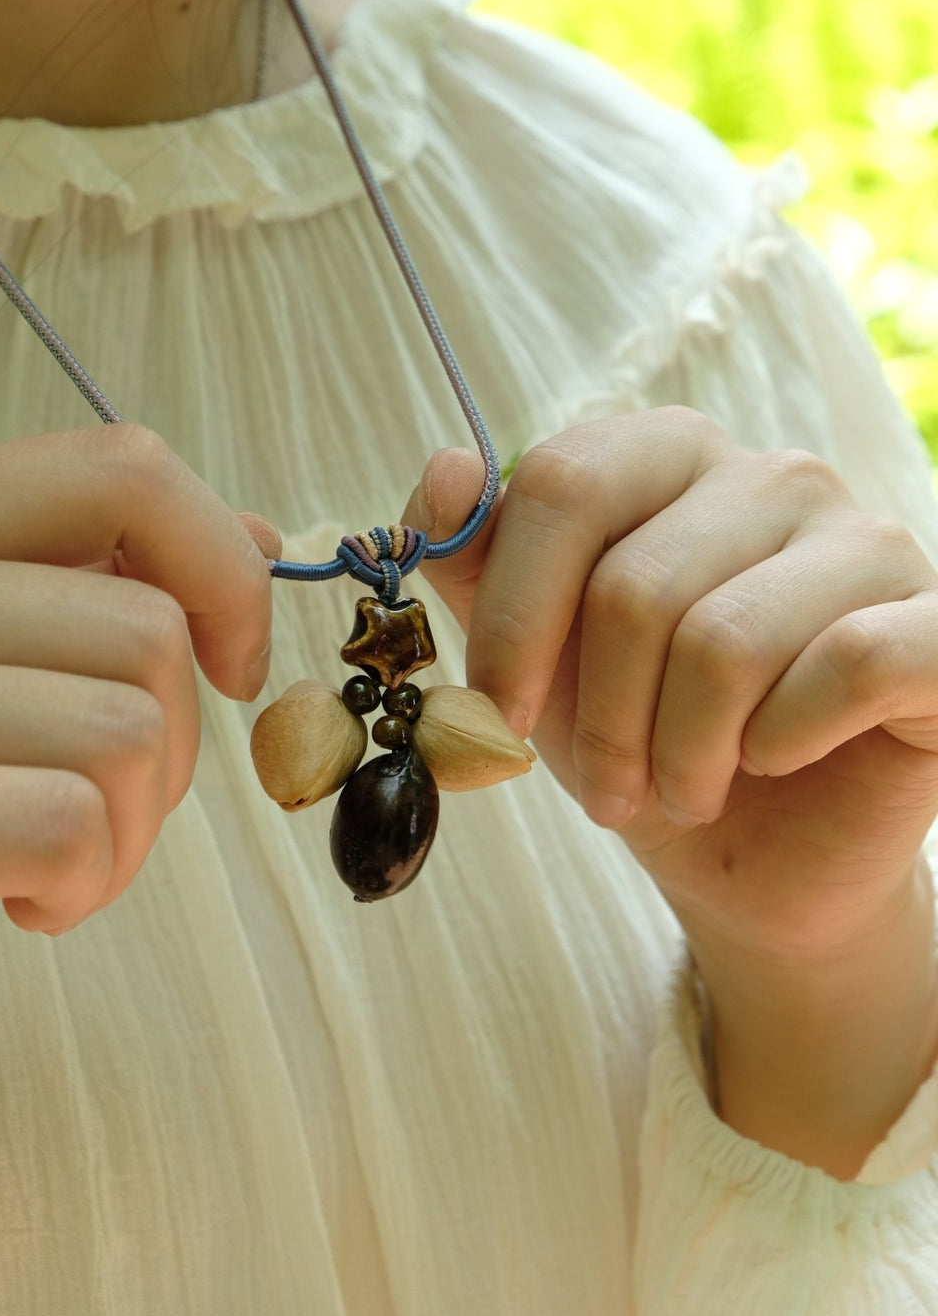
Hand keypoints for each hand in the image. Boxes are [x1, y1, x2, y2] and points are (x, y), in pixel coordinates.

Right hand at [0, 422, 279, 1037]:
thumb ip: (102, 584)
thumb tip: (258, 538)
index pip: (123, 473)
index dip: (221, 568)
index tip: (231, 663)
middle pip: (148, 630)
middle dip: (171, 750)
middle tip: (99, 811)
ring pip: (127, 732)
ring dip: (128, 833)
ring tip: (55, 865)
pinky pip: (67, 824)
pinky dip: (81, 885)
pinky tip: (23, 901)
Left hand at [402, 409, 937, 963]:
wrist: (760, 859)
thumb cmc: (643, 738)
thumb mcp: (533, 658)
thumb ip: (476, 560)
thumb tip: (446, 470)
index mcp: (672, 456)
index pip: (566, 482)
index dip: (515, 615)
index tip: (498, 712)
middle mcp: (777, 475)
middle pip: (638, 586)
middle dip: (604, 721)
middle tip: (611, 790)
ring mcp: (869, 541)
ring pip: (728, 641)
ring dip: (683, 753)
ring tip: (686, 788)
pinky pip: (849, 665)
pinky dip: (784, 739)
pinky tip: (777, 758)